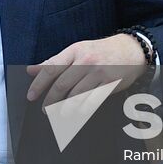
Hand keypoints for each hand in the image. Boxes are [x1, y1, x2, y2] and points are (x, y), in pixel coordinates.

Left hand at [25, 34, 146, 104]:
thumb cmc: (101, 51)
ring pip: (75, 95)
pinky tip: (76, 114)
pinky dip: (81, 110)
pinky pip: (92, 101)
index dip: (39, 84)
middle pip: (61, 85)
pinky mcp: (109, 84)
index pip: (51, 68)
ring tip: (59, 114)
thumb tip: (31, 70)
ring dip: (64, 108)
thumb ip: (54, 61)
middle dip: (50, 100)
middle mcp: (85, 61)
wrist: (131, 50)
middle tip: (45, 110)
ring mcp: (98, 73)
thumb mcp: (77, 50)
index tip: (31, 96)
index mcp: (74, 51)